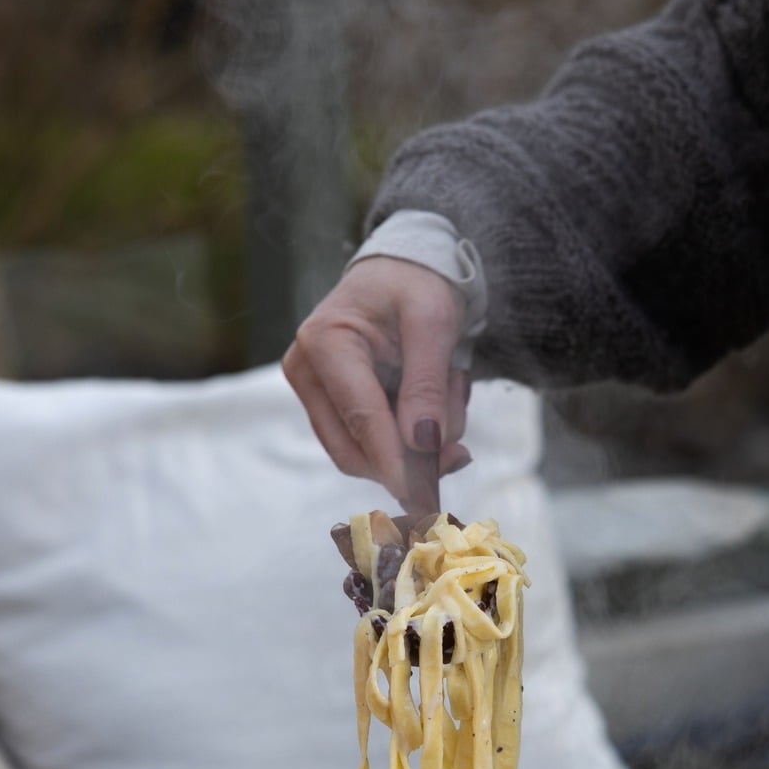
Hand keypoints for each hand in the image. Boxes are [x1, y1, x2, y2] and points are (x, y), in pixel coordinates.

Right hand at [282, 258, 470, 504]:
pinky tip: (434, 408)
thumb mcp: (434, 321)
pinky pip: (372, 447)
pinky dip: (409, 440)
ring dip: (415, 449)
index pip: (362, 419)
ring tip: (450, 396)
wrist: (402, 270)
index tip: (425, 499)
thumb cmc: (417, 284)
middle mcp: (307, 371)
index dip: (395, 463)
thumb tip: (423, 443)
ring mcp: (315, 393)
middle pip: (356, 452)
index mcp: (325, 342)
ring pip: (364, 457)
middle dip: (411, 461)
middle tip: (460, 453)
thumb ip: (428, 383)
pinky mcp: (331, 408)